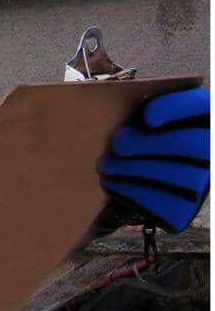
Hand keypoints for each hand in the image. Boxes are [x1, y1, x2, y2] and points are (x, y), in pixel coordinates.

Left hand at [99, 87, 209, 232]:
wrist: (128, 177)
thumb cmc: (131, 136)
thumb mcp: (133, 115)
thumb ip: (132, 106)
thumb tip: (110, 100)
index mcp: (199, 119)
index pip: (201, 106)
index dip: (178, 110)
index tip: (148, 117)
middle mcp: (209, 151)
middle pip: (195, 144)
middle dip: (152, 144)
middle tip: (119, 144)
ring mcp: (201, 182)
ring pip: (180, 175)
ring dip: (137, 169)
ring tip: (107, 165)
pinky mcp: (184, 210)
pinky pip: (166, 203)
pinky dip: (135, 191)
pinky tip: (113, 183)